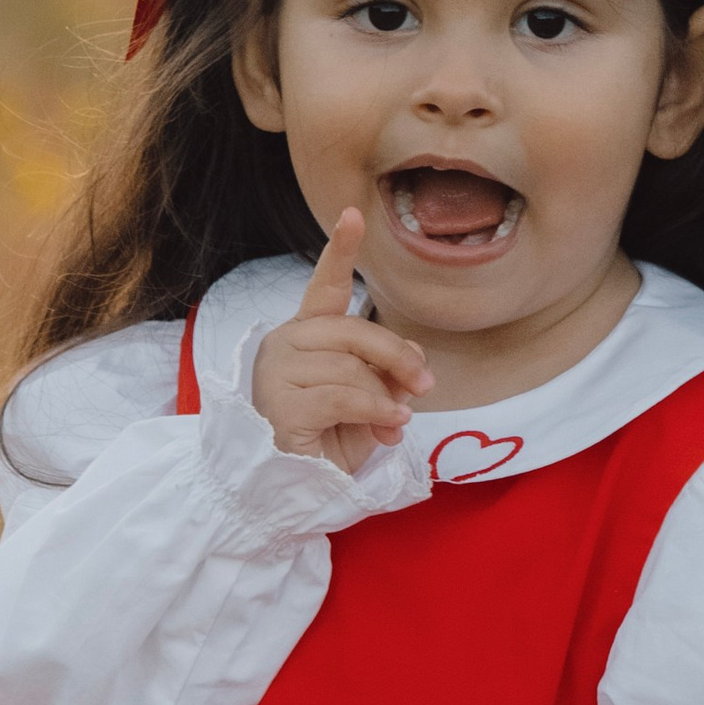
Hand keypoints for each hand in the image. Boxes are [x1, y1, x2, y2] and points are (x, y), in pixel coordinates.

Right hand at [251, 210, 432, 471]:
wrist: (291, 491)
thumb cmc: (328, 442)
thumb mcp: (369, 401)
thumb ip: (387, 372)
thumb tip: (414, 355)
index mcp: (306, 335)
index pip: (325, 287)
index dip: (340, 250)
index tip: (354, 213)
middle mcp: (285, 344)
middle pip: (354, 330)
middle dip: (397, 357)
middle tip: (426, 384)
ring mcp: (277, 373)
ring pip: (352, 368)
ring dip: (383, 399)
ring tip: (394, 424)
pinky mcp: (281, 405)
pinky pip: (346, 396)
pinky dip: (377, 411)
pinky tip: (391, 426)